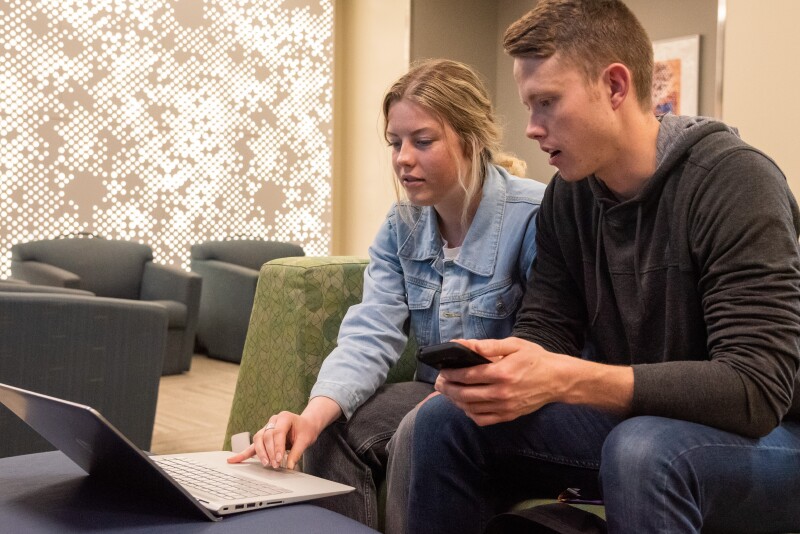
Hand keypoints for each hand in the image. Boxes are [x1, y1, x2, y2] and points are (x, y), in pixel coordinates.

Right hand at [227, 396, 341, 469]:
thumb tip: (289, 466)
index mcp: (284, 417)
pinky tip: (233, 460)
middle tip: (275, 464)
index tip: (279, 459)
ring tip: (266, 463)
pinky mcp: (263, 437)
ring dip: (261, 453)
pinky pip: (253, 445)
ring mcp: (266, 428)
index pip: (277, 432)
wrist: (306, 425)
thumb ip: (297, 452)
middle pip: (266, 436)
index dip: (277, 447)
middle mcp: (273, 420)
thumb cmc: (306, 430)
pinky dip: (243, 454)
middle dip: (270, 452)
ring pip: (258, 439)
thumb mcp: (306, 439)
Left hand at [436, 338, 633, 425]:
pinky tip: (464, 405)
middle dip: (447, 388)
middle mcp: (501, 392)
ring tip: (448, 392)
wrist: (558, 380)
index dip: (450, 374)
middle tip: (439, 382)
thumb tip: (463, 344)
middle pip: (465, 394)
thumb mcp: (513, 345)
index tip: (441, 370)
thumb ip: (487, 345)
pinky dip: (469, 413)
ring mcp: (505, 407)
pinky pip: (482, 419)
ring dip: (455, 401)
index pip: (467, 376)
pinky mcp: (508, 416)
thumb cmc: (535, 359)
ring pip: (470, 408)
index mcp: (502, 373)